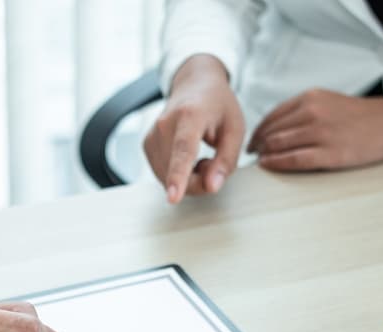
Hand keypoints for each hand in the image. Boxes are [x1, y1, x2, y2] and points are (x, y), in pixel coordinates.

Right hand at [143, 54, 244, 203]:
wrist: (195, 84)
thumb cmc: (217, 105)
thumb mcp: (235, 130)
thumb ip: (226, 161)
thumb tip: (211, 187)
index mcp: (190, 115)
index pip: (183, 150)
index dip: (179, 176)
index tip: (173, 196)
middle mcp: (165, 124)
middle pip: (177, 172)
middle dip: (198, 181)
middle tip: (214, 164)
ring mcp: (152, 135)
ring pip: (167, 178)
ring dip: (188, 178)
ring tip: (202, 157)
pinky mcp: (147, 145)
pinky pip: (162, 174)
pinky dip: (177, 174)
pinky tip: (188, 159)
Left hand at [248, 87, 382, 170]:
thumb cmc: (360, 116)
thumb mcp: (328, 101)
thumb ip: (303, 110)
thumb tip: (275, 127)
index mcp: (310, 98)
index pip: (272, 116)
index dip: (258, 131)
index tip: (252, 141)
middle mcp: (312, 113)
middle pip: (272, 131)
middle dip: (257, 144)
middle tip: (251, 155)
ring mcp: (320, 133)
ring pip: (279, 145)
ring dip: (264, 154)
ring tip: (259, 161)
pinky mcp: (329, 154)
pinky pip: (294, 160)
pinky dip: (276, 163)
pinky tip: (268, 165)